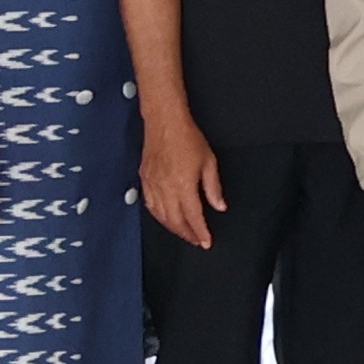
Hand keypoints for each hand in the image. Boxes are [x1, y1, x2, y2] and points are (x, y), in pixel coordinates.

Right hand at [139, 105, 228, 247]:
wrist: (165, 122)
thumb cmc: (187, 138)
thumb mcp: (209, 162)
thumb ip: (213, 188)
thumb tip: (219, 206)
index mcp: (183, 186)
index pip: (193, 217)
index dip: (200, 232)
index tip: (206, 241)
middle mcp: (166, 189)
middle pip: (175, 221)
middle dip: (187, 234)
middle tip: (196, 240)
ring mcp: (153, 185)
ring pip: (161, 216)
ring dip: (173, 228)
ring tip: (184, 232)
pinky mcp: (144, 180)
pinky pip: (150, 205)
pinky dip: (159, 216)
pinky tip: (166, 218)